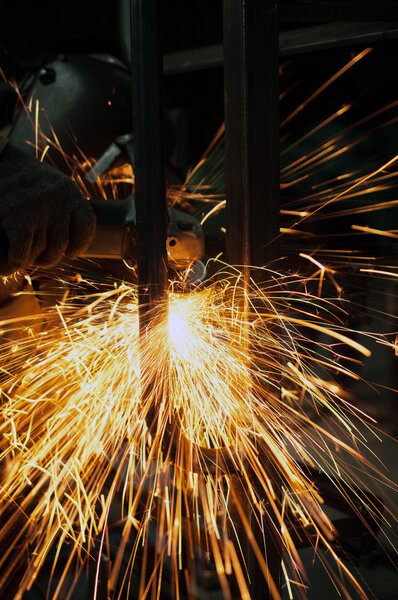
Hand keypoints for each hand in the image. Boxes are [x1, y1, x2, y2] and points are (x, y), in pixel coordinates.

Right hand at [0, 143, 95, 274]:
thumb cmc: (18, 180)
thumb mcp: (47, 185)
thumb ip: (61, 208)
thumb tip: (69, 247)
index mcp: (68, 189)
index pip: (86, 224)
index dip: (80, 243)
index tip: (69, 251)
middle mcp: (57, 198)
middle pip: (62, 245)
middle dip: (49, 256)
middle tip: (38, 255)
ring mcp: (38, 210)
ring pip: (42, 253)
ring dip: (30, 257)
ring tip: (20, 247)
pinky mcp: (18, 221)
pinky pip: (22, 256)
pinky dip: (16, 260)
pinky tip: (11, 254)